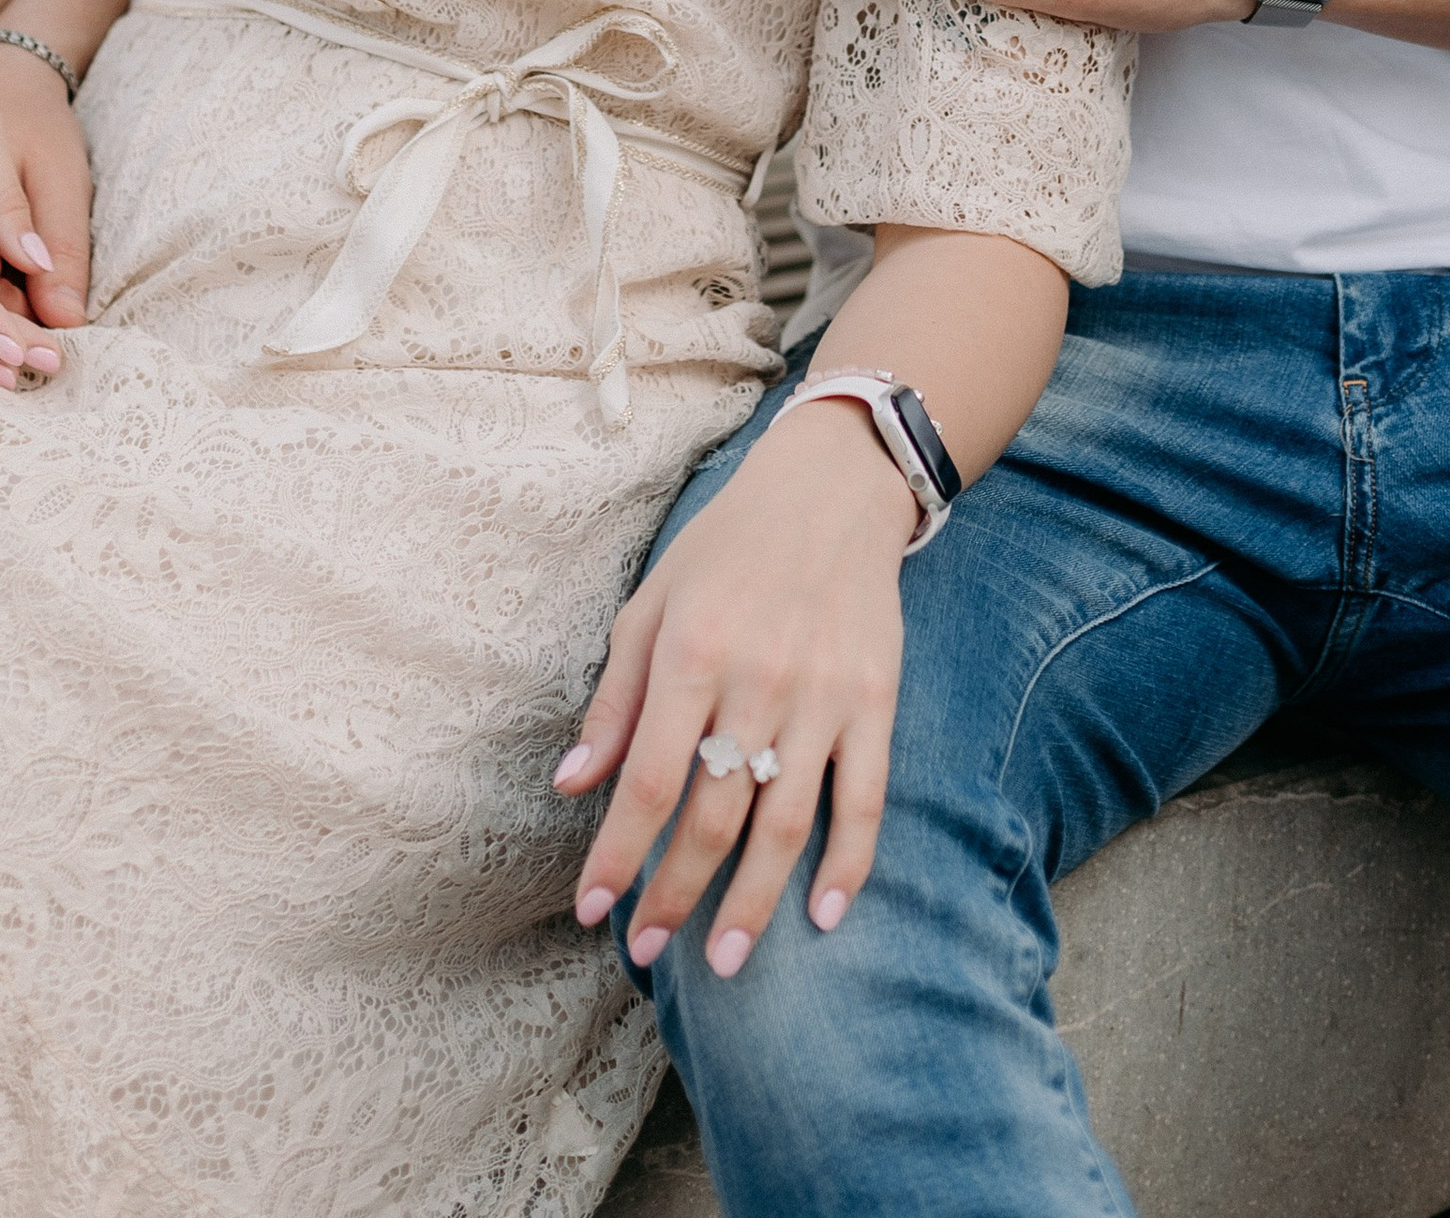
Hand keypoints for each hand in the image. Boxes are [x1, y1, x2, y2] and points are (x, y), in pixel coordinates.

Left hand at [557, 401, 912, 978]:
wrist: (830, 489)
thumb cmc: (724, 550)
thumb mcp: (651, 605)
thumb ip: (616, 700)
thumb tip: (575, 785)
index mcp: (691, 653)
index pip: (649, 781)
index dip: (618, 854)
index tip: (592, 910)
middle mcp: (757, 680)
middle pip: (714, 816)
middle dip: (675, 894)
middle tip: (648, 952)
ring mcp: (823, 695)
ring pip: (786, 824)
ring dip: (753, 902)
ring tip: (725, 961)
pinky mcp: (875, 701)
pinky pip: (864, 799)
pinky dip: (848, 865)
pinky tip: (824, 917)